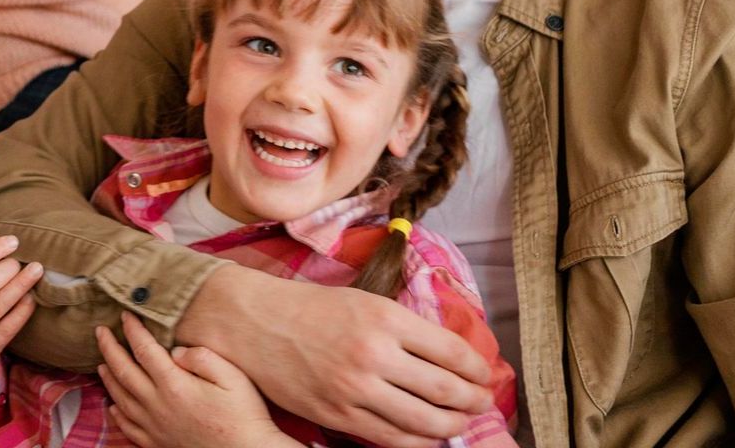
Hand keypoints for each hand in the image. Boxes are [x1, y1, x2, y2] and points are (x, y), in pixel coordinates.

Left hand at [97, 313, 294, 447]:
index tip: (125, 315)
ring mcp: (155, 427)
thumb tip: (175, 351)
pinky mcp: (158, 444)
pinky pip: (128, 428)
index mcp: (174, 385)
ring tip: (101, 363)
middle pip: (123, 372)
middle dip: (109, 348)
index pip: (144, 350)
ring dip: (108, 378)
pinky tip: (113, 406)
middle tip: (100, 331)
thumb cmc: (244, 415)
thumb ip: (201, 357)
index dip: (132, 330)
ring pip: (121, 399)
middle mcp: (158, 406)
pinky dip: (116, 414)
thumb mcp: (232, 377)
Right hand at [177, 265, 491, 447]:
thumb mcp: (362, 300)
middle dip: (473, 401)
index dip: (478, 368)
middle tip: (481, 401)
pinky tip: (427, 436)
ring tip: (459, 422)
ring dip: (453, 426)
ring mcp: (355, 387)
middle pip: (446, 390)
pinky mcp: (337, 413)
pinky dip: (419, 442)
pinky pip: (392, 438)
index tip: (483, 373)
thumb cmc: (308, 307)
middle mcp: (374, 353)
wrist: (251, 322)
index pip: (452, 351)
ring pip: (425, 421)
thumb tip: (447, 357)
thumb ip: (402, 327)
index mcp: (384, 317)